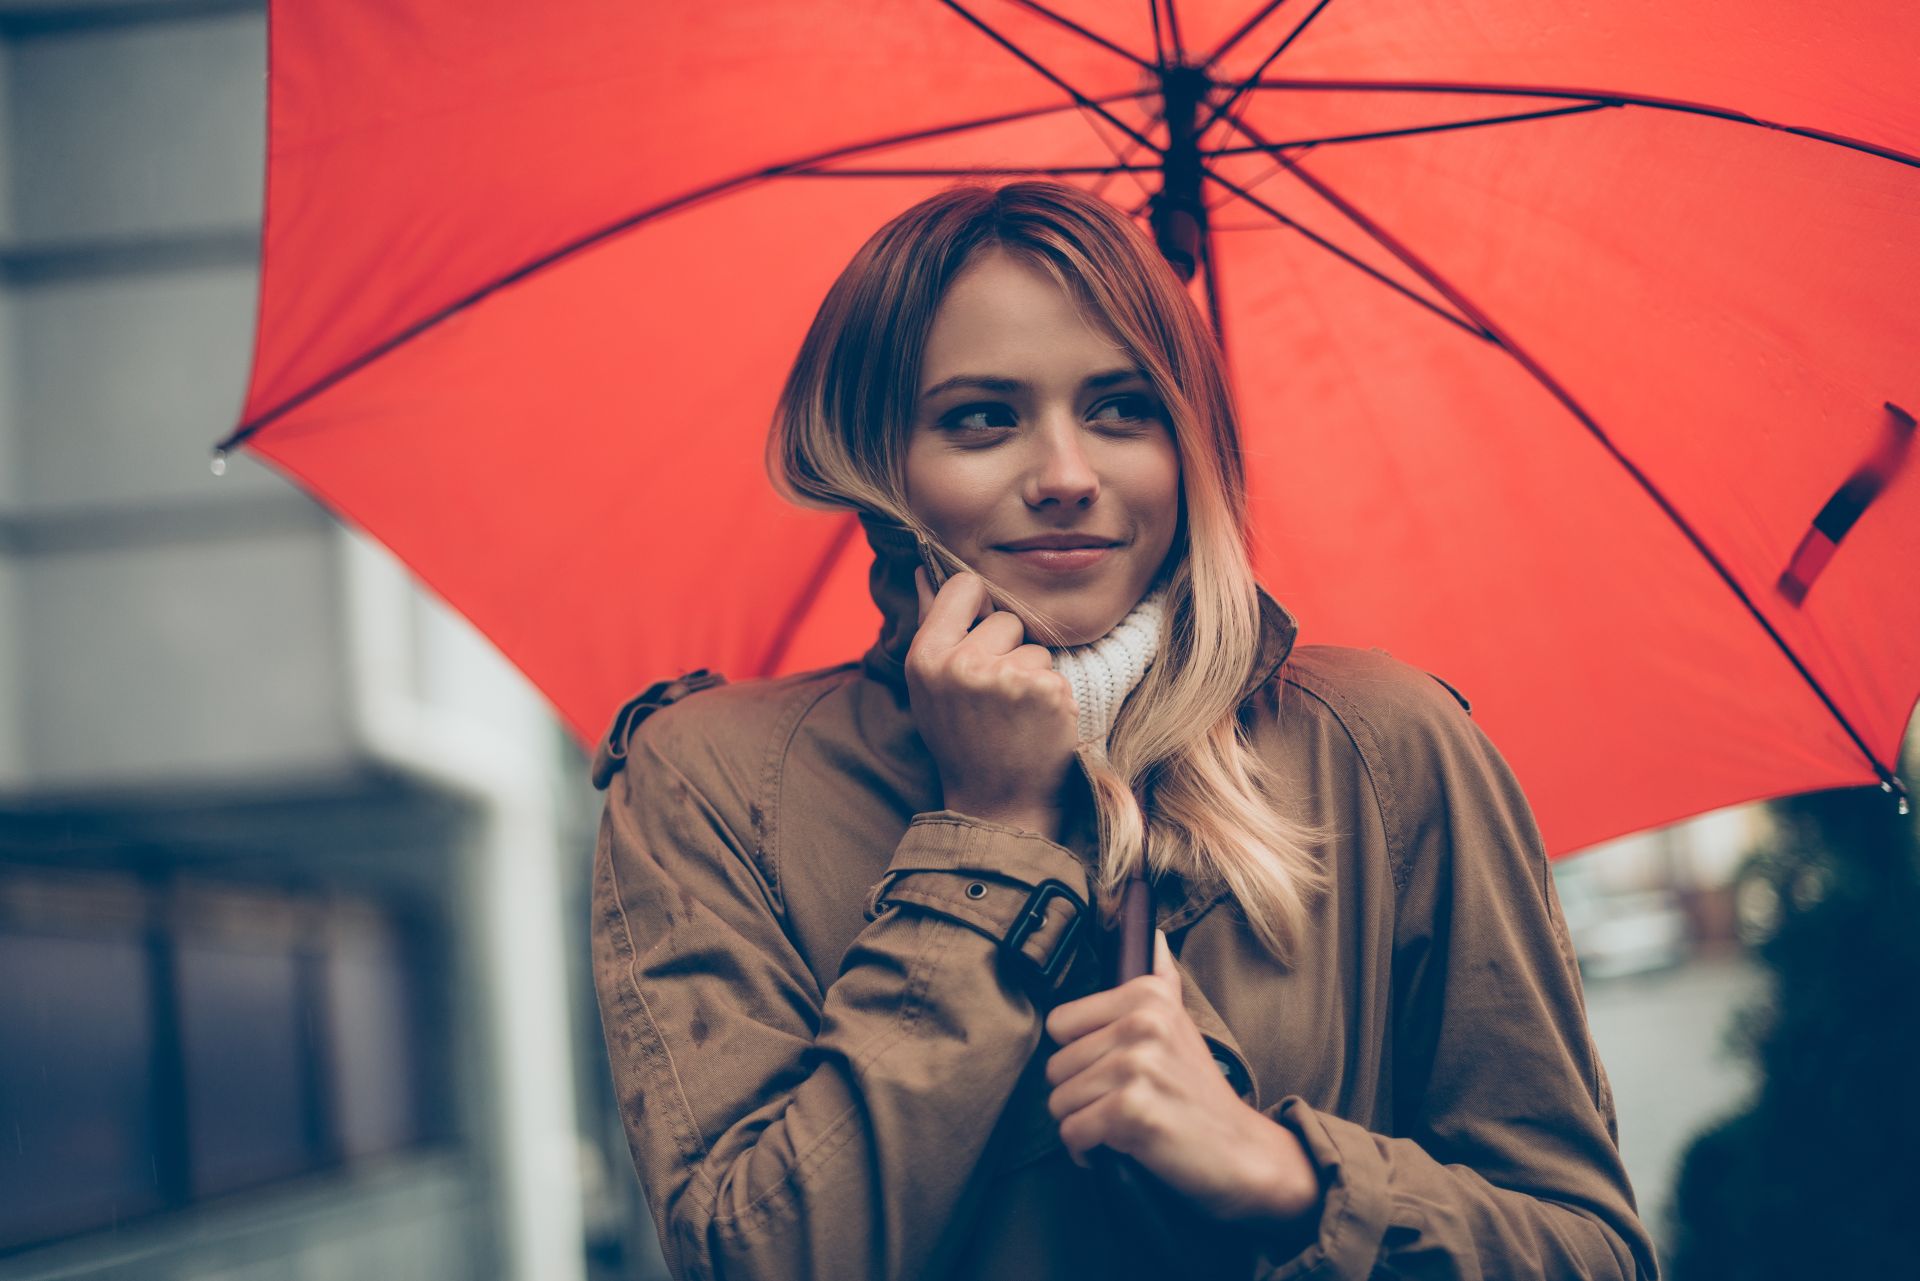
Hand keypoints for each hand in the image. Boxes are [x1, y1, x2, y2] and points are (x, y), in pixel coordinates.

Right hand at [907, 566, 1078, 837]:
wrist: (998, 803)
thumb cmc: (963, 739)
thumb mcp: (932, 684)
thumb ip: (933, 622)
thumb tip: (923, 567)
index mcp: (926, 657)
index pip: (965, 586)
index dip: (979, 606)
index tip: (980, 635)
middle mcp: (960, 664)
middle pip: (1006, 619)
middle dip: (1008, 651)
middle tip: (995, 697)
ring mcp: (1003, 677)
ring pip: (1035, 647)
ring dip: (1032, 675)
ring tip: (1015, 714)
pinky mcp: (1043, 690)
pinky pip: (1056, 672)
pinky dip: (1053, 696)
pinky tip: (1036, 725)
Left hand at [1044, 929, 1322, 1228]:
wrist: (1240, 1150)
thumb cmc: (1198, 1090)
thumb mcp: (1181, 1023)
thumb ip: (1161, 978)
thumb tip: (1153, 933)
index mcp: (1147, 995)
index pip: (1059, 1023)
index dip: (1077, 1054)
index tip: (1105, 1070)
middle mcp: (1142, 1023)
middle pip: (1056, 1066)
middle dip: (1078, 1095)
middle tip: (1115, 1104)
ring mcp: (1136, 1065)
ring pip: (1059, 1101)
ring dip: (1081, 1122)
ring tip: (1117, 1125)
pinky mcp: (1131, 1110)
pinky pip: (1072, 1132)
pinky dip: (1085, 1150)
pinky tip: (1114, 1148)